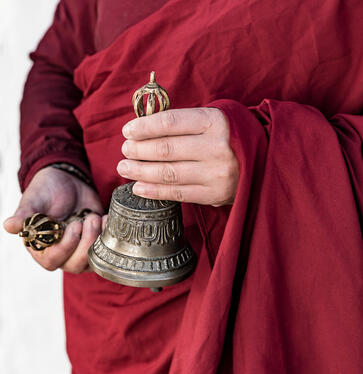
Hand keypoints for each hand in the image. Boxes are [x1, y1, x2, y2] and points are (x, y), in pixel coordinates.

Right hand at [3, 167, 104, 272]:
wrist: (66, 181)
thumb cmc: (46, 190)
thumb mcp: (34, 199)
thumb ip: (25, 215)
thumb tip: (8, 226)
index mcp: (41, 247)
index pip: (53, 261)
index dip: (66, 248)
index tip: (74, 226)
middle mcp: (61, 253)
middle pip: (75, 265)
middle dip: (86, 245)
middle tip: (89, 219)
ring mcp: (79, 250)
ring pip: (92, 261)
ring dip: (98, 240)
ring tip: (96, 217)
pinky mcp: (95, 243)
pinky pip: (106, 250)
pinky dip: (109, 236)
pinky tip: (106, 219)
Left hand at [118, 107, 238, 205]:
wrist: (264, 159)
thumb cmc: (228, 136)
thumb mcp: (212, 119)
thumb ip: (183, 123)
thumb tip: (142, 130)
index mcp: (214, 122)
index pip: (170, 122)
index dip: (144, 127)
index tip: (128, 131)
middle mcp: (216, 147)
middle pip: (166, 149)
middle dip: (138, 150)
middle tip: (125, 150)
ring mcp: (216, 173)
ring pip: (169, 173)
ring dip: (141, 171)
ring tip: (125, 168)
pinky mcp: (215, 194)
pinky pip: (178, 194)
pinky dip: (154, 191)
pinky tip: (138, 187)